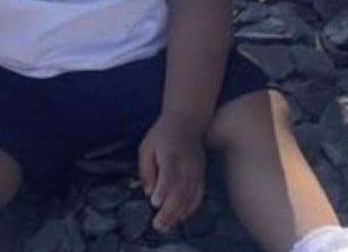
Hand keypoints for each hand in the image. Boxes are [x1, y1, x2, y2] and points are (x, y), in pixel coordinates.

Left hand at [137, 112, 206, 232]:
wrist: (186, 122)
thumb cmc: (161, 136)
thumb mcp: (146, 147)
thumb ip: (146, 170)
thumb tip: (149, 193)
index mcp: (171, 153)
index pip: (169, 173)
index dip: (162, 189)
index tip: (154, 203)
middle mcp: (187, 163)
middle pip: (180, 190)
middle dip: (169, 210)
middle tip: (157, 225)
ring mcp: (197, 170)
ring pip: (190, 196)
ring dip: (178, 214)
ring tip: (165, 226)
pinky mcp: (202, 175)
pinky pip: (198, 196)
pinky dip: (189, 209)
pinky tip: (180, 217)